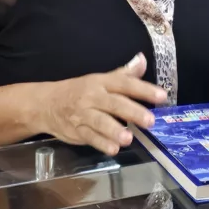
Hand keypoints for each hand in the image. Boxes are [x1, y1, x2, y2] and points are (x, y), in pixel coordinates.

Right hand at [39, 53, 167, 155]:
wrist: (46, 104)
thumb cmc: (80, 91)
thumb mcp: (100, 79)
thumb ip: (124, 74)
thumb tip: (142, 59)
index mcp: (101, 82)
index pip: (124, 83)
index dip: (143, 89)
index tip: (162, 96)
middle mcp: (93, 96)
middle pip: (114, 103)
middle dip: (132, 112)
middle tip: (150, 120)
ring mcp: (83, 114)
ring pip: (100, 121)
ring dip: (114, 130)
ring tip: (129, 138)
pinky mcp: (76, 131)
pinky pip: (89, 137)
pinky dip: (101, 143)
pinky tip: (113, 149)